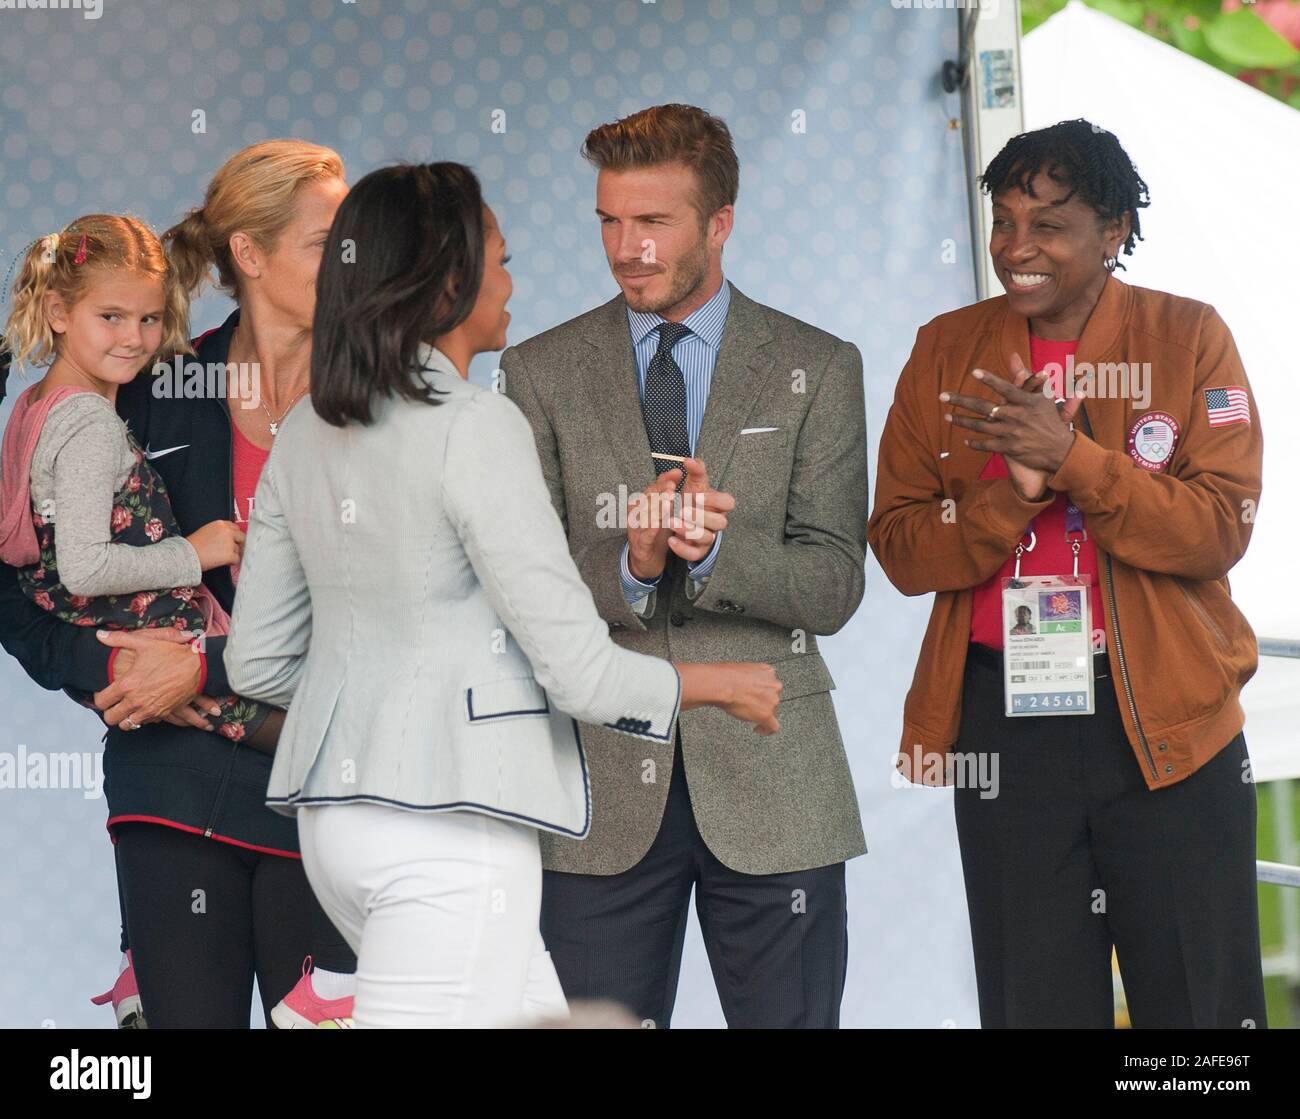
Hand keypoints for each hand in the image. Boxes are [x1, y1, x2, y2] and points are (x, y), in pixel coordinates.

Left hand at [93, 628, 214, 729]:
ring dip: (126, 718)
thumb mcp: (145, 642)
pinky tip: (146, 708)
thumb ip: (119, 639)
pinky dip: (144, 718)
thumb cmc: (173, 655)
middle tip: (114, 704)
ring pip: (127, 725)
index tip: (104, 694)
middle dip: (110, 712)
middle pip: (111, 718)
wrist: (199, 666)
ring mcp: (150, 710)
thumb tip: (100, 635)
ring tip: (129, 708)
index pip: (101, 702)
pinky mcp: (164, 713)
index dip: (99, 699)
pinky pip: (146, 723)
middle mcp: (136, 701)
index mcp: (127, 685)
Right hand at [186, 519, 245, 570]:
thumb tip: (229, 538)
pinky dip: (232, 562)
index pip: (234, 527)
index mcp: (220, 524)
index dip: (234, 536)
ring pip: (238, 549)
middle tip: (232, 550)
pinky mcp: (230, 554)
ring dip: (233, 554)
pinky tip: (224, 562)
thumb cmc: (192, 545)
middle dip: (238, 544)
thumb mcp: (206, 531)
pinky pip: (237, 559)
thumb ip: (219, 532)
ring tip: (221, 557)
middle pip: (241, 537)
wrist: (186, 555)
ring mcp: (230, 543)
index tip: (232, 541)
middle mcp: (227, 531)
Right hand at [627, 469, 679, 580]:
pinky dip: (650, 530)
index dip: (664, 481)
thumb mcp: (662, 509)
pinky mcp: (640, 546)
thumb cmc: (656, 531)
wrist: (647, 559)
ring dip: (656, 510)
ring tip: (668, 504)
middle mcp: (636, 515)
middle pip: (647, 501)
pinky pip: (644, 536)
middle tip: (672, 488)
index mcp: (641, 504)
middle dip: (660, 493)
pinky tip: (659, 524)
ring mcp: (636, 530)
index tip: (678, 474)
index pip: (652, 488)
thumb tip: (678, 470)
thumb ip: (667, 489)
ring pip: (645, 517)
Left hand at [666, 457, 733, 563]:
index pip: (728, 503)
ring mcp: (708, 537)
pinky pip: (694, 555)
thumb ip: (695, 470)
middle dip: (701, 516)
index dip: (714, 500)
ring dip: (688, 530)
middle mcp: (716, 522)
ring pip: (706, 538)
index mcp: (718, 505)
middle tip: (683, 510)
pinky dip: (683, 548)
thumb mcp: (693, 483)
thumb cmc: (690, 498)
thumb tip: (689, 460)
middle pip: (720, 523)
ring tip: (672, 522)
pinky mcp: (698, 551)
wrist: (678, 517)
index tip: (697, 495)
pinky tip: (671, 540)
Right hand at [677, 661, 782, 734]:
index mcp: (768, 672)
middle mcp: (774, 685)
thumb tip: (747, 685)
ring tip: (748, 714)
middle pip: (773, 698)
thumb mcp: (743, 670)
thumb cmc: (726, 677)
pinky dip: (766, 730)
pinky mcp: (767, 714)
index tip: (759, 697)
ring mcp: (772, 701)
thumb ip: (751, 678)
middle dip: (763, 703)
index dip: (764, 692)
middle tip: (751, 706)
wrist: (722, 685)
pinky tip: (758, 729)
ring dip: (762, 713)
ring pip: (772, 711)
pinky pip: (773, 727)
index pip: (772, 685)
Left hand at [940, 353, 1083, 498]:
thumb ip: (1025, 375)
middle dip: (961, 401)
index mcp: (1026, 401)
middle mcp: (1017, 416)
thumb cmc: (1049, 419)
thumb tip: (1013, 355)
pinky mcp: (1009, 448)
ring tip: (947, 417)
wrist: (1061, 450)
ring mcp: (1012, 433)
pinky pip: (987, 444)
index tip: (973, 372)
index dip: (990, 380)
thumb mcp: (1043, 395)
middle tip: (942, 396)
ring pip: (981, 426)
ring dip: (962, 421)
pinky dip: (975, 443)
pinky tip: (965, 440)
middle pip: (984, 407)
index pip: (1006, 388)